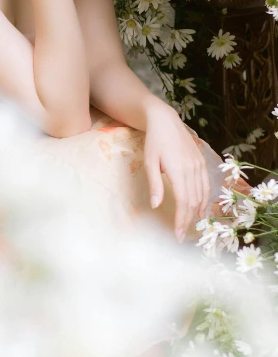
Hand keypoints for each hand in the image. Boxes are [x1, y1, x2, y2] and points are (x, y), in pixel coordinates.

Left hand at [143, 102, 210, 241]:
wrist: (166, 121)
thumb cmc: (154, 142)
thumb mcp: (150, 162)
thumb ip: (154, 184)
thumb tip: (155, 205)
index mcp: (179, 171)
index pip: (183, 202)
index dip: (181, 220)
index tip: (178, 234)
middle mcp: (192, 169)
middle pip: (193, 201)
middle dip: (187, 220)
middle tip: (181, 235)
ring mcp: (199, 165)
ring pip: (201, 194)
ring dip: (197, 212)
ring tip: (190, 226)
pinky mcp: (201, 162)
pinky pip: (206, 185)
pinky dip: (205, 199)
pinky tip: (201, 209)